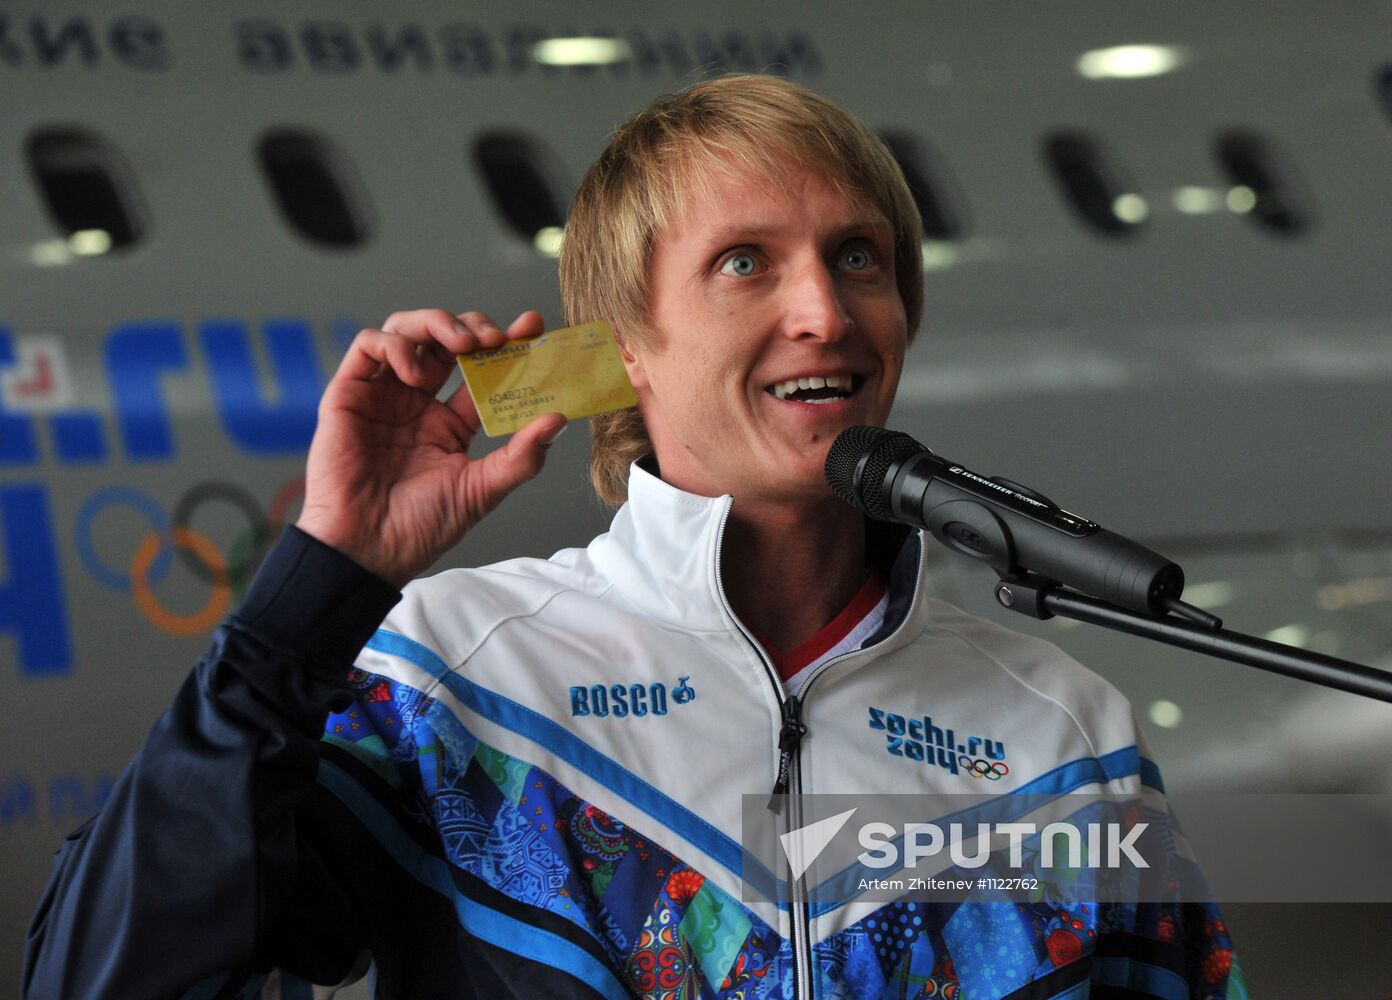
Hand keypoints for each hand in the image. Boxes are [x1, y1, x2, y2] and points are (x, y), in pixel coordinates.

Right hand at [295, 308, 566, 586]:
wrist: (368, 550)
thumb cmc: (419, 528)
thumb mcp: (481, 491)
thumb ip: (521, 457)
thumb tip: (559, 418)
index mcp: (450, 423)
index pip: (482, 370)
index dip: (507, 343)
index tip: (533, 327)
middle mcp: (417, 402)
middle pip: (446, 341)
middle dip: (474, 327)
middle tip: (495, 338)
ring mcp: (383, 395)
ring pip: (407, 330)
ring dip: (437, 324)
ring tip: (463, 345)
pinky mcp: (349, 393)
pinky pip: (368, 345)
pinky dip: (396, 344)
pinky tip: (416, 372)